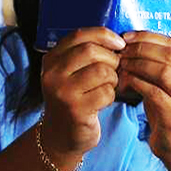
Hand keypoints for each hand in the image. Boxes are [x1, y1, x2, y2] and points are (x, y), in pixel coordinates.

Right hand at [40, 28, 123, 158]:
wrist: (62, 135)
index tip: (119, 43)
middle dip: (111, 58)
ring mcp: (63, 92)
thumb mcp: (71, 72)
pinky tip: (103, 101)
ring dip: (113, 78)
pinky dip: (111, 95)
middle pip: (91, 51)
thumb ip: (86, 54)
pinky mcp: (76, 110)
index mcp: (51, 59)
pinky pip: (106, 92)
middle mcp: (52, 73)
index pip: (79, 35)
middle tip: (115, 68)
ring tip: (107, 86)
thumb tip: (118, 41)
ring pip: (102, 71)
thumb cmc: (74, 98)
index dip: (103, 35)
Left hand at [117, 31, 170, 163]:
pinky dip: (136, 82)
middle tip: (121, 50)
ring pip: (163, 70)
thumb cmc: (170, 109)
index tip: (127, 36)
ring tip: (121, 64)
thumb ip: (161, 62)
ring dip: (137, 64)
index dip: (148, 37)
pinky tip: (124, 82)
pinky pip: (153, 91)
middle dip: (141, 49)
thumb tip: (133, 39)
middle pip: (168, 54)